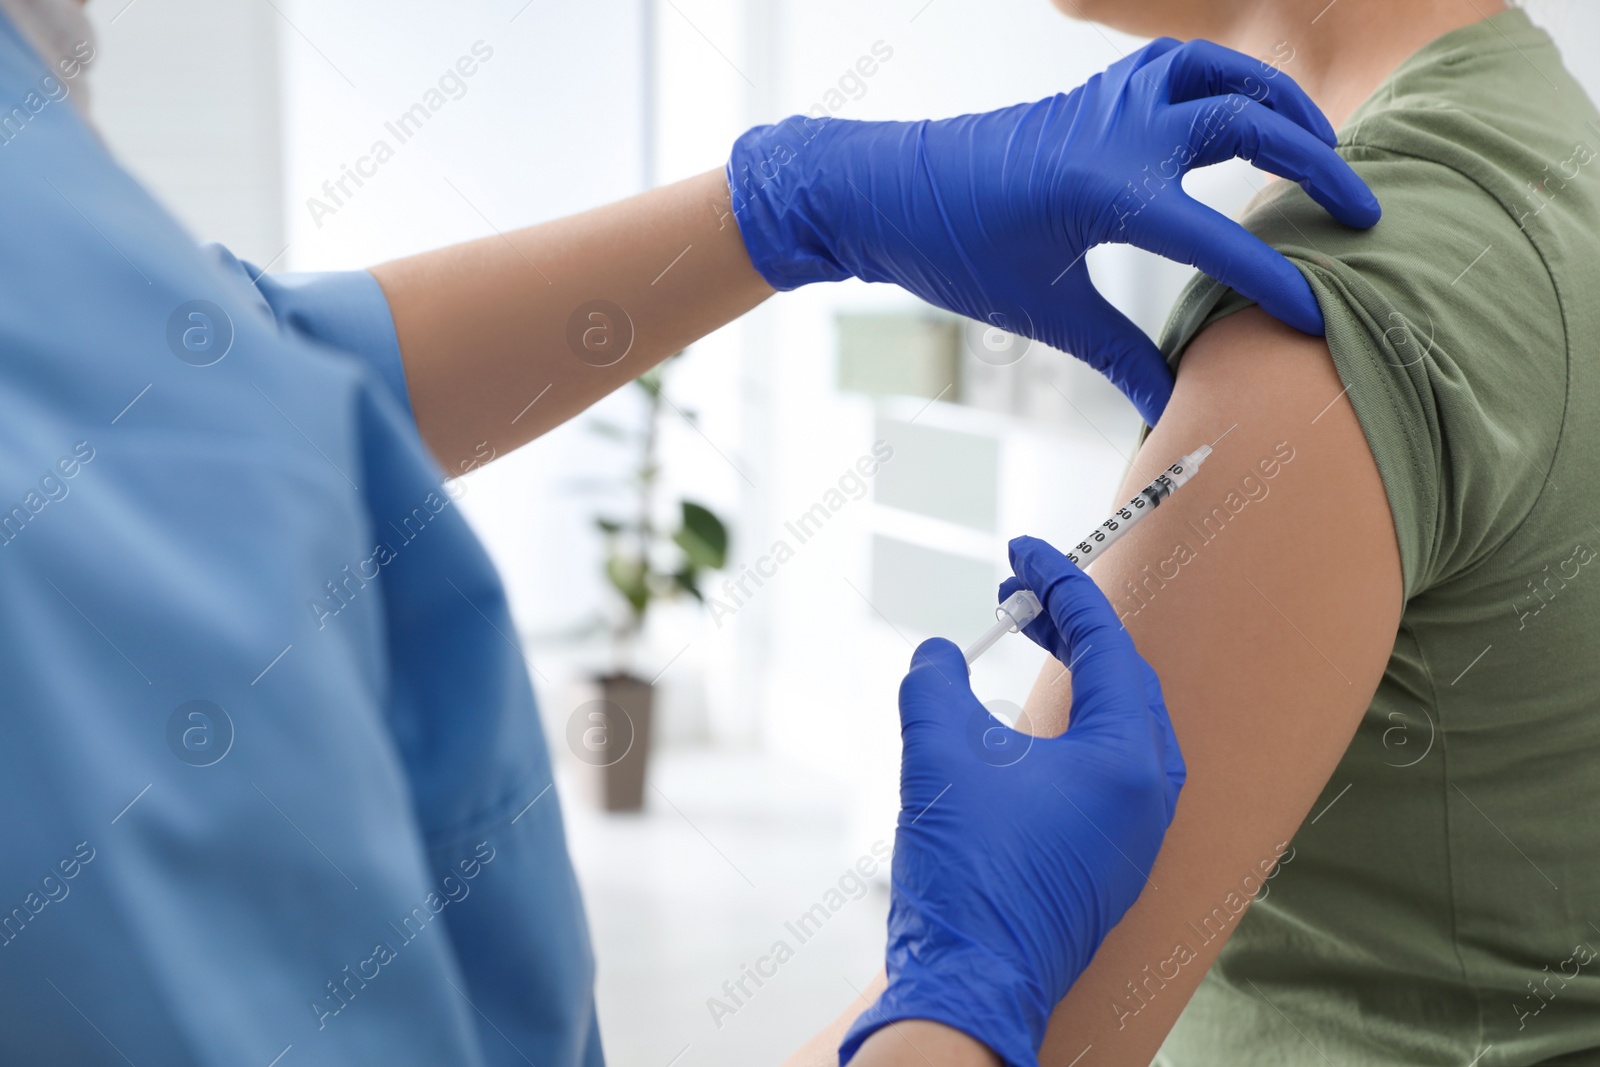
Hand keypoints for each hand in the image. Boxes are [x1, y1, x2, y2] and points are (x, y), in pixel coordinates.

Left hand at [727, 38, 1379, 423]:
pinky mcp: (1095, 92)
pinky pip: (1181, 63)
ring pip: (1223, 76)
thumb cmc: (953, 247)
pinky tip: (1241, 110)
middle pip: (1250, 126)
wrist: (885, 189)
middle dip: (1317, 165)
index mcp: (1107, 194)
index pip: (1219, 239)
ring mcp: (1108, 101)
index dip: (1276, 280)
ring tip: (1322, 148)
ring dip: (1282, 105)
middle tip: (1362, 213)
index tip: (1320, 315)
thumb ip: (1117, 356)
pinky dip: (1226, 79)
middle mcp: (1118, 133)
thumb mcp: (1041, 310)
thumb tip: (1166, 414)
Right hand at [840, 536, 1184, 1066]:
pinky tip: (1029, 725)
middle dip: (1074, 624)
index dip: (1062, 584)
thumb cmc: (965, 877)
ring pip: (1124, 725)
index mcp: (1126, 760)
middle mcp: (1149, 794)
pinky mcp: (1113, 863)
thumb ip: (935, 686)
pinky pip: (1112, 770)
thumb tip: (938, 655)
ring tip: (1028, 639)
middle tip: (1021, 592)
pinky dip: (1076, 726)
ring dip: (1078, 674)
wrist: (971, 988)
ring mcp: (1137, 834)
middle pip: (1125, 678)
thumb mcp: (938, 757)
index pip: (1105, 643)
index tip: (1024, 550)